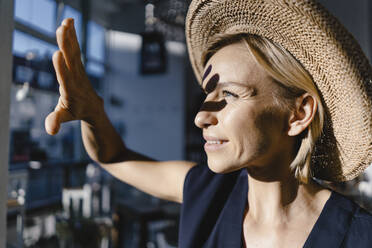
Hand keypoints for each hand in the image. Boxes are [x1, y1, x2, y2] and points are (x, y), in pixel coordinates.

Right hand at [45, 18, 102, 134]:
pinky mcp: (78, 63)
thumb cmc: (76, 112)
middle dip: (66, 46)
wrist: (93, 107)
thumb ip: (56, 121)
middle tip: (62, 30)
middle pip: (71, 60)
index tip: (58, 55)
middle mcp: (76, 77)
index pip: (66, 78)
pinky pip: (75, 48)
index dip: (62, 67)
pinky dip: (72, 35)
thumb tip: (51, 130)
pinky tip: (69, 21)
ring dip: (70, 36)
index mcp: (71, 90)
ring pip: (74, 51)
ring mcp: (79, 69)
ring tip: (66, 21)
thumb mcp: (65, 117)